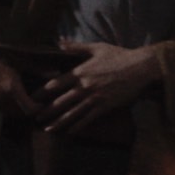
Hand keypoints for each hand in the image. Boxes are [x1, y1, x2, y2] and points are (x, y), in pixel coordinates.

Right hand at [0, 23, 37, 117]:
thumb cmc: (1, 51)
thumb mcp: (22, 59)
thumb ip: (39, 69)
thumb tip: (57, 73)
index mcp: (10, 87)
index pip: (28, 109)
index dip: (38, 109)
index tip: (44, 103)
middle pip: (19, 114)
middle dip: (30, 110)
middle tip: (38, 103)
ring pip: (9, 112)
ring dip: (19, 110)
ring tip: (28, 101)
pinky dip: (8, 106)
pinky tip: (15, 98)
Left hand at [37, 40, 159, 133]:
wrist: (141, 67)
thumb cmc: (120, 55)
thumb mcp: (97, 48)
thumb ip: (76, 47)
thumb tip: (59, 42)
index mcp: (80, 72)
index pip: (56, 83)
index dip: (43, 91)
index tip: (33, 97)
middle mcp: (84, 86)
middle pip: (60, 101)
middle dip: (46, 111)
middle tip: (35, 118)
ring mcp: (94, 98)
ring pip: (72, 113)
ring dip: (58, 122)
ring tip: (48, 129)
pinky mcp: (105, 106)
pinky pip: (88, 118)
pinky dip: (78, 126)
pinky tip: (70, 132)